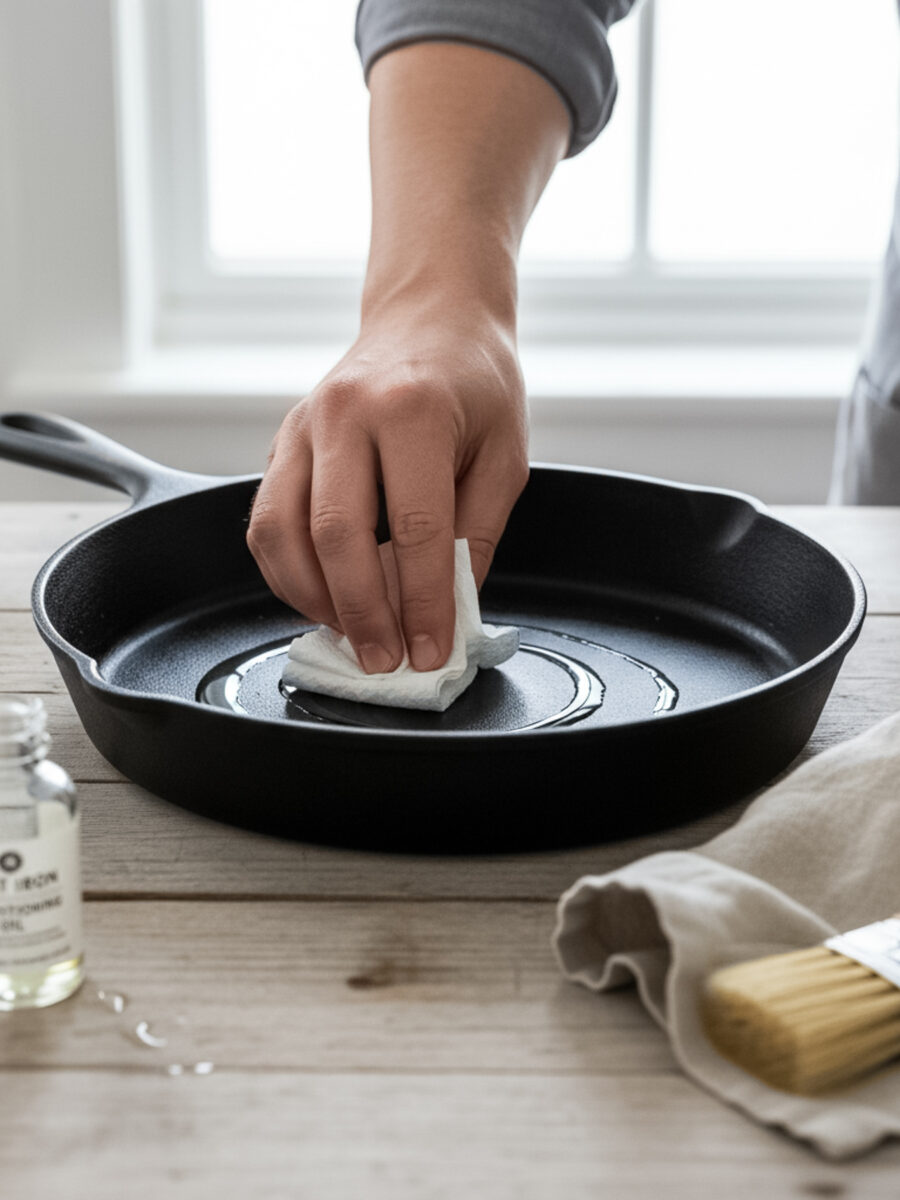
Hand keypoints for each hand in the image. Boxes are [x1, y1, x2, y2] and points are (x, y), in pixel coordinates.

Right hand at [247, 296, 528, 673]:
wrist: (431, 317)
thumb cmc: (475, 383)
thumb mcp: (503, 457)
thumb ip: (474, 535)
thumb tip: (449, 612)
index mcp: (413, 411)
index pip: (414, 529)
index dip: (422, 602)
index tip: (429, 650)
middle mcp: (346, 413)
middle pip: (335, 535)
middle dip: (360, 612)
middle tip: (383, 658)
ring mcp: (303, 425)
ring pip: (281, 533)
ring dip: (312, 599)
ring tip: (350, 634)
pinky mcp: (281, 441)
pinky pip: (266, 521)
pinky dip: (287, 572)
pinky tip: (320, 597)